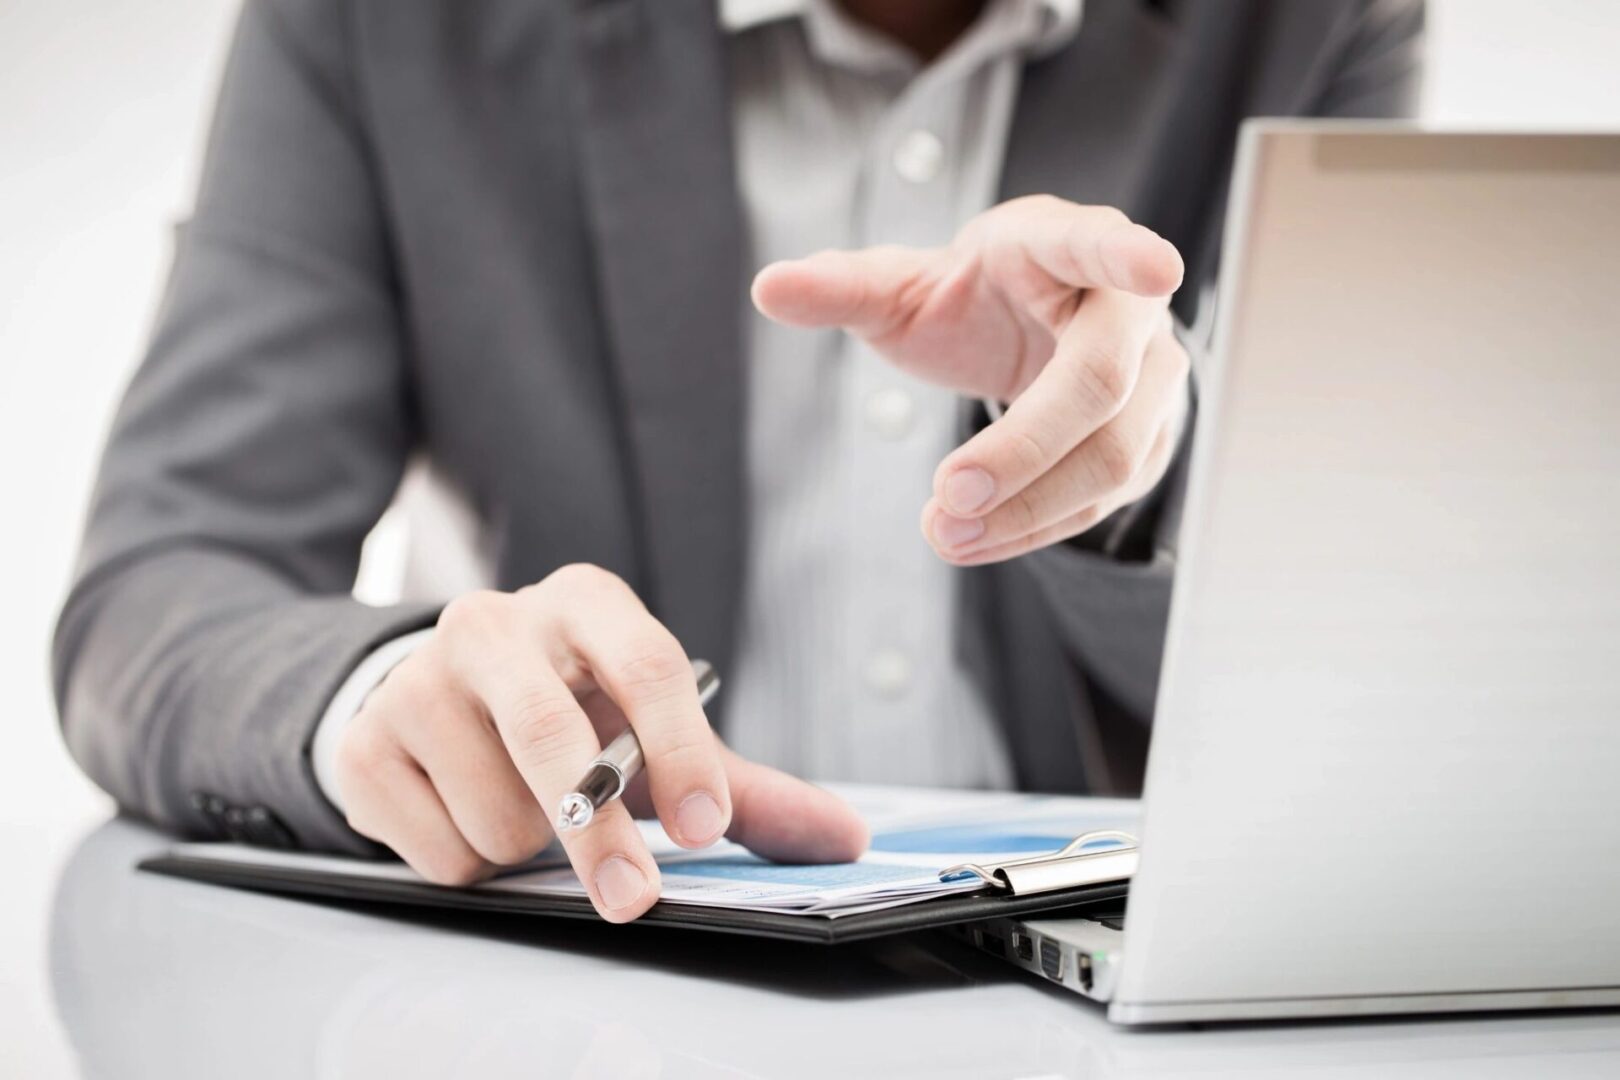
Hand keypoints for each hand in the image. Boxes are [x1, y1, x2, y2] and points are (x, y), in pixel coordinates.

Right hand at [334, 564, 869, 921]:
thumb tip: (842, 838)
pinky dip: (473, 863)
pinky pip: (444, 853)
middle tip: (634, 895)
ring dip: (531, 849)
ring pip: (500, 816)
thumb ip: (744, 787)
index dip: (681, 751)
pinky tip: (469, 814)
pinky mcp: (368, 744)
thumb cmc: (569, 712)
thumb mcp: (653, 732)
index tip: (705, 829)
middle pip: (551, 735)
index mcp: (585, 603)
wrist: (434, 697)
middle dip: (599, 833)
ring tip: (526, 806)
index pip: (646, 664)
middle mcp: (495, 623)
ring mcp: (420, 680)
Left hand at [752, 195, 1190, 564]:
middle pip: (1100, 382)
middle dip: (1024, 447)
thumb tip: (768, 287)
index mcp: (1062, 244)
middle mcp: (1127, 309)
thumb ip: (841, 288)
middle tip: (948, 495)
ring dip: (1028, 506)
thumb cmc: (973, 299)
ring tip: (945, 532)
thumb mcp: (903, 289)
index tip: (1155, 266)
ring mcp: (1154, 377)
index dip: (1126, 255)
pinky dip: (1035, 527)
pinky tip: (977, 539)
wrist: (1035, 336)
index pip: (1101, 243)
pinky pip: (1104, 499)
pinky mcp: (1152, 440)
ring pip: (1113, 455)